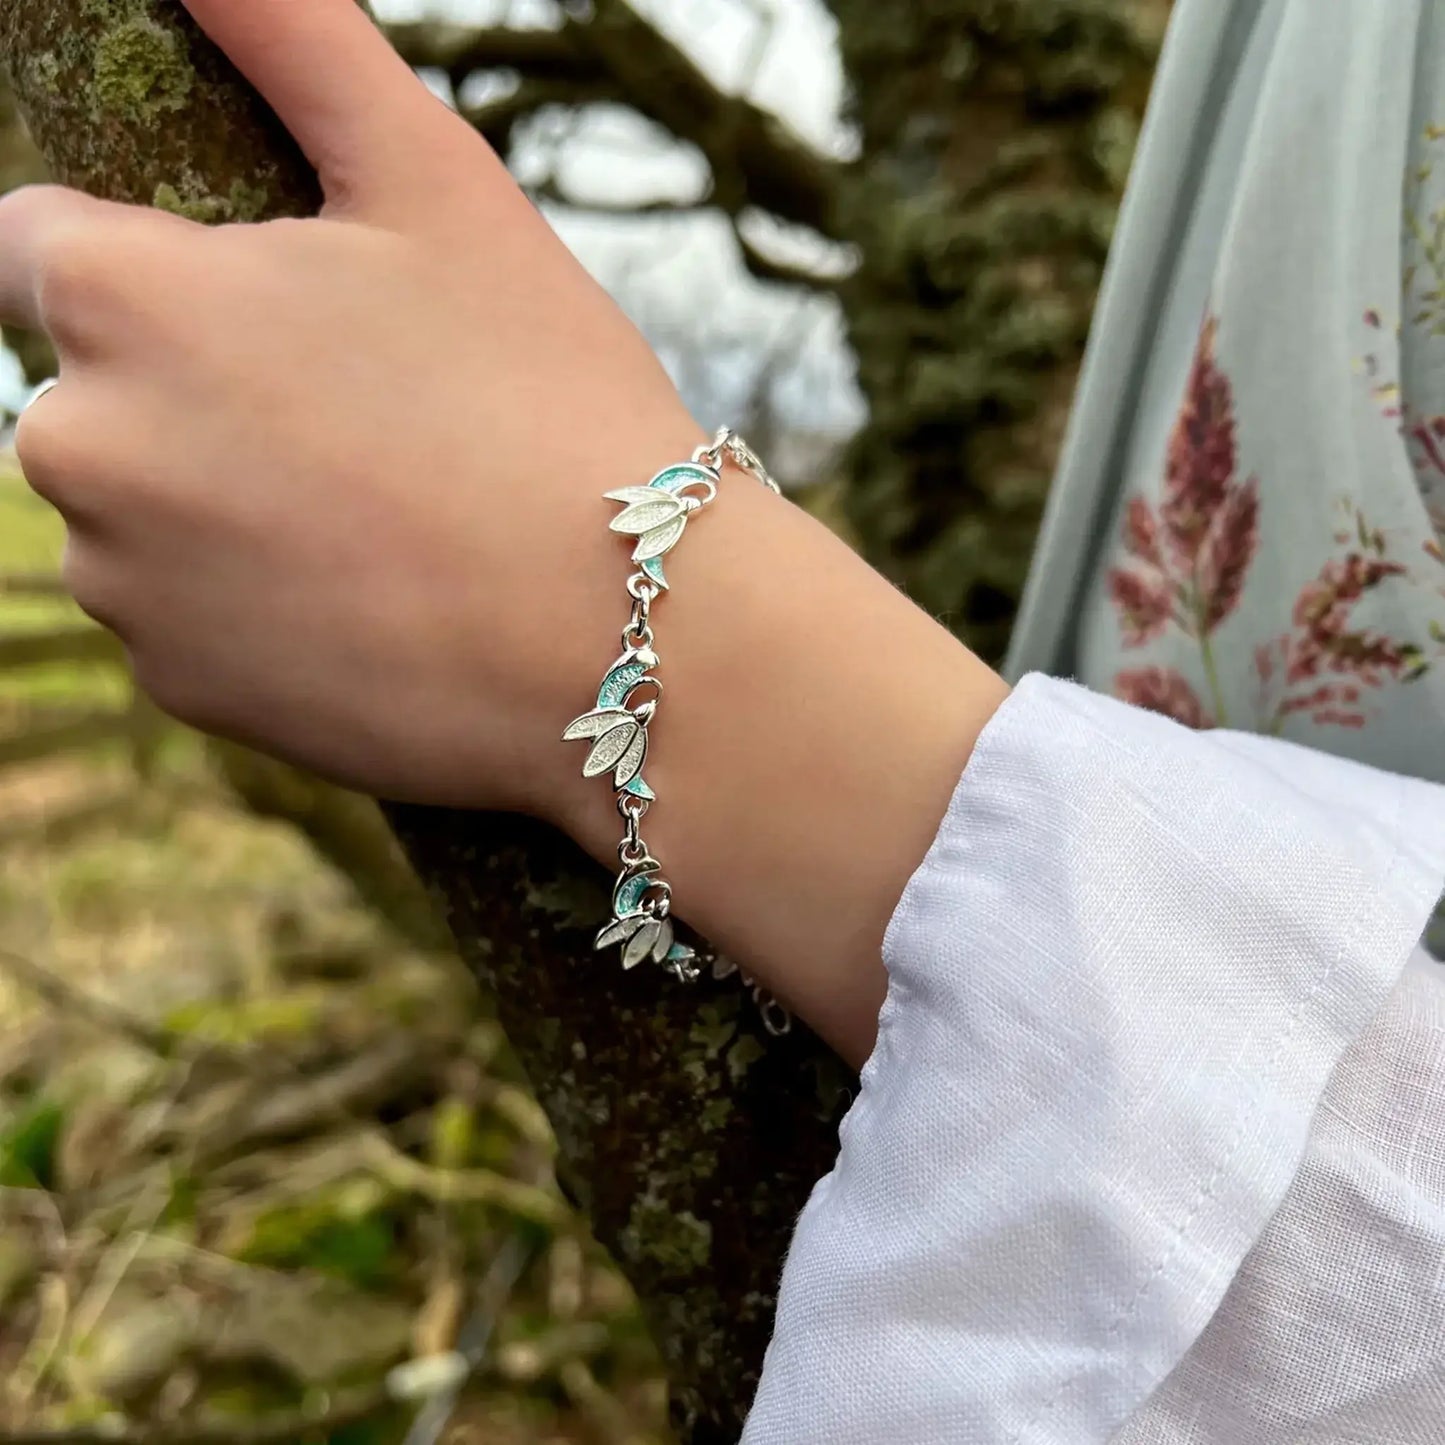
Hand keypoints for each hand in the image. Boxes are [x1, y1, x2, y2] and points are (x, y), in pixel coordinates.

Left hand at [0, 0, 1009, 1063]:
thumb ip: (292, 35)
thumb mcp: (436, 183)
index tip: (285, 308)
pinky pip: (189, 621)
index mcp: (118, 298)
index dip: (170, 261)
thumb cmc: (546, 401)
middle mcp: (77, 448)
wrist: (631, 640)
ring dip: (227, 501)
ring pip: (144, 510)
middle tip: (369, 423)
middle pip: (101, 385)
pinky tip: (375, 602)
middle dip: (200, 387)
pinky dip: (256, 608)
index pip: (47, 240)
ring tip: (384, 519)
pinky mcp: (184, 690)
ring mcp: (127, 588)